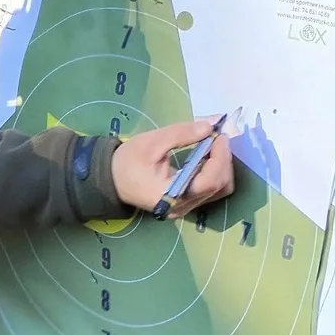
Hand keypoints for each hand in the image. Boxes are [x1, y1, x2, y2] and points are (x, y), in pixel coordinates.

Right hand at [109, 117, 235, 217]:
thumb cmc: (127, 161)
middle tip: (217, 137)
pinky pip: (211, 191)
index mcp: (171, 195)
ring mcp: (185, 208)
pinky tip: (206, 157)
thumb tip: (212, 125)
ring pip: (219, 190)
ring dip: (222, 166)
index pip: (209, 181)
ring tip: (211, 147)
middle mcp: (182, 206)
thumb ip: (182, 133)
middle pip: (219, 186)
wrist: (110, 179)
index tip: (219, 135)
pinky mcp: (186, 204)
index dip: (220, 157)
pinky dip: (214, 172)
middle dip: (223, 159)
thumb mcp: (152, 142)